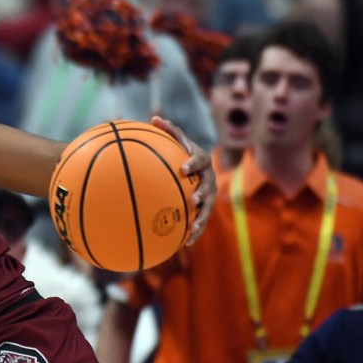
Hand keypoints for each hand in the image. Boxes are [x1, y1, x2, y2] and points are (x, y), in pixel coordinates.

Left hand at [151, 116, 214, 244]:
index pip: (200, 160)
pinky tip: (186, 244)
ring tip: (193, 228)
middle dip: (203, 194)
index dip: (193, 163)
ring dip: (202, 218)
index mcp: (201, 160)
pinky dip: (195, 232)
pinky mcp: (204, 208)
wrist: (194, 168)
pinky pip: (201, 220)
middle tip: (194, 200)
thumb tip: (154, 117)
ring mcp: (209, 194)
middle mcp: (208, 178)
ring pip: (208, 208)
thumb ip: (168, 130)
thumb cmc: (180, 151)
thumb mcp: (175, 140)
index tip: (183, 169)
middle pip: (209, 186)